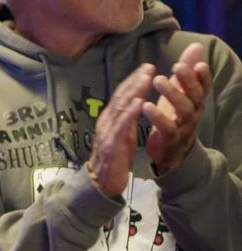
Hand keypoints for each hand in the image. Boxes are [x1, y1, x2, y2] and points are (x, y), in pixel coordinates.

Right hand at [87, 63, 155, 201]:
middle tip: (149, 67)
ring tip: (146, 78)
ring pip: (120, 108)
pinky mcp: (110, 144)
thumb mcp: (122, 136)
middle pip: (120, 97)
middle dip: (135, 81)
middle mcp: (105, 123)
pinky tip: (138, 102)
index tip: (146, 68)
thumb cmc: (114, 160)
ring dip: (134, 91)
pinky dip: (129, 112)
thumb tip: (136, 104)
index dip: (133, 81)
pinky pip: (121, 126)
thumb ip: (127, 120)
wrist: (101, 184)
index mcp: (109, 120)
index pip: (120, 96)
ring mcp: (107, 133)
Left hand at [145, 42, 211, 172]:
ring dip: (172, 94)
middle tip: (176, 66)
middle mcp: (194, 111)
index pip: (204, 85)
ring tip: (157, 80)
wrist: (170, 150)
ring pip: (183, 110)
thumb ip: (187, 70)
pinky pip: (167, 127)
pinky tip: (146, 105)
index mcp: (196, 100)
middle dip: (187, 80)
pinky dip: (157, 116)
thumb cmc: (174, 115)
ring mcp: (184, 126)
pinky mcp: (171, 138)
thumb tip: (196, 46)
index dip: (203, 75)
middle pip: (196, 95)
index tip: (198, 63)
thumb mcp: (181, 91)